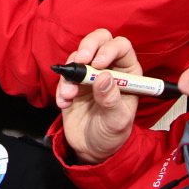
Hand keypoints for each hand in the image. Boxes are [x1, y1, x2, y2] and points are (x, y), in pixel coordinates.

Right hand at [55, 29, 140, 164]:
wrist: (91, 148)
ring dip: (71, 74)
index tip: (98, 63)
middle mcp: (109, 68)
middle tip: (79, 61)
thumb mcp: (116, 122)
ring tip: (70, 96)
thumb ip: (112, 101)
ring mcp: (89, 73)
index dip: (109, 49)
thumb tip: (104, 78)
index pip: (121, 47)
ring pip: (78, 55)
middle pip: (99, 40)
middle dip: (87, 47)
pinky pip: (64, 74)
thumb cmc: (111, 134)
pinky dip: (61, 87)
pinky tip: (65, 103)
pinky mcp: (73, 81)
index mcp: (127, 73)